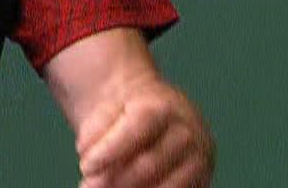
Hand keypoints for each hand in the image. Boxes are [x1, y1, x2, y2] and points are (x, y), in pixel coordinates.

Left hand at [74, 76, 213, 187]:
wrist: (160, 111)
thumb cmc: (127, 112)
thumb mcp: (108, 109)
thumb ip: (96, 129)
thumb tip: (88, 157)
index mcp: (163, 108)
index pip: (137, 129)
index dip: (110, 151)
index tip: (85, 166)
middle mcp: (187, 133)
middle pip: (150, 164)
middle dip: (115, 180)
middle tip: (89, 185)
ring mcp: (199, 159)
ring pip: (166, 186)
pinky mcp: (201, 180)